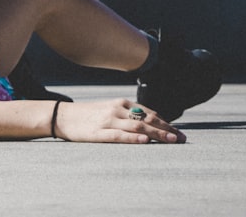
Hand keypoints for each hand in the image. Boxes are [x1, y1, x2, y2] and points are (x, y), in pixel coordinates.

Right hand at [54, 98, 185, 143]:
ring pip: (137, 127)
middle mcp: (117, 110)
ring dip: (157, 134)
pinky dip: (133, 138)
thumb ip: (127, 114)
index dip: (166, 123)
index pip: (149, 113)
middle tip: (182, 139)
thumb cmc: (88, 115)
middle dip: (167, 129)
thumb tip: (150, 122)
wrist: (62, 116)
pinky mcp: (98, 133)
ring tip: (172, 140)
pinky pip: (119, 136)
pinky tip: (145, 141)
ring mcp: (108, 121)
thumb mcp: (109, 109)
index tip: (179, 132)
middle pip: (147, 119)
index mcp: (120, 104)